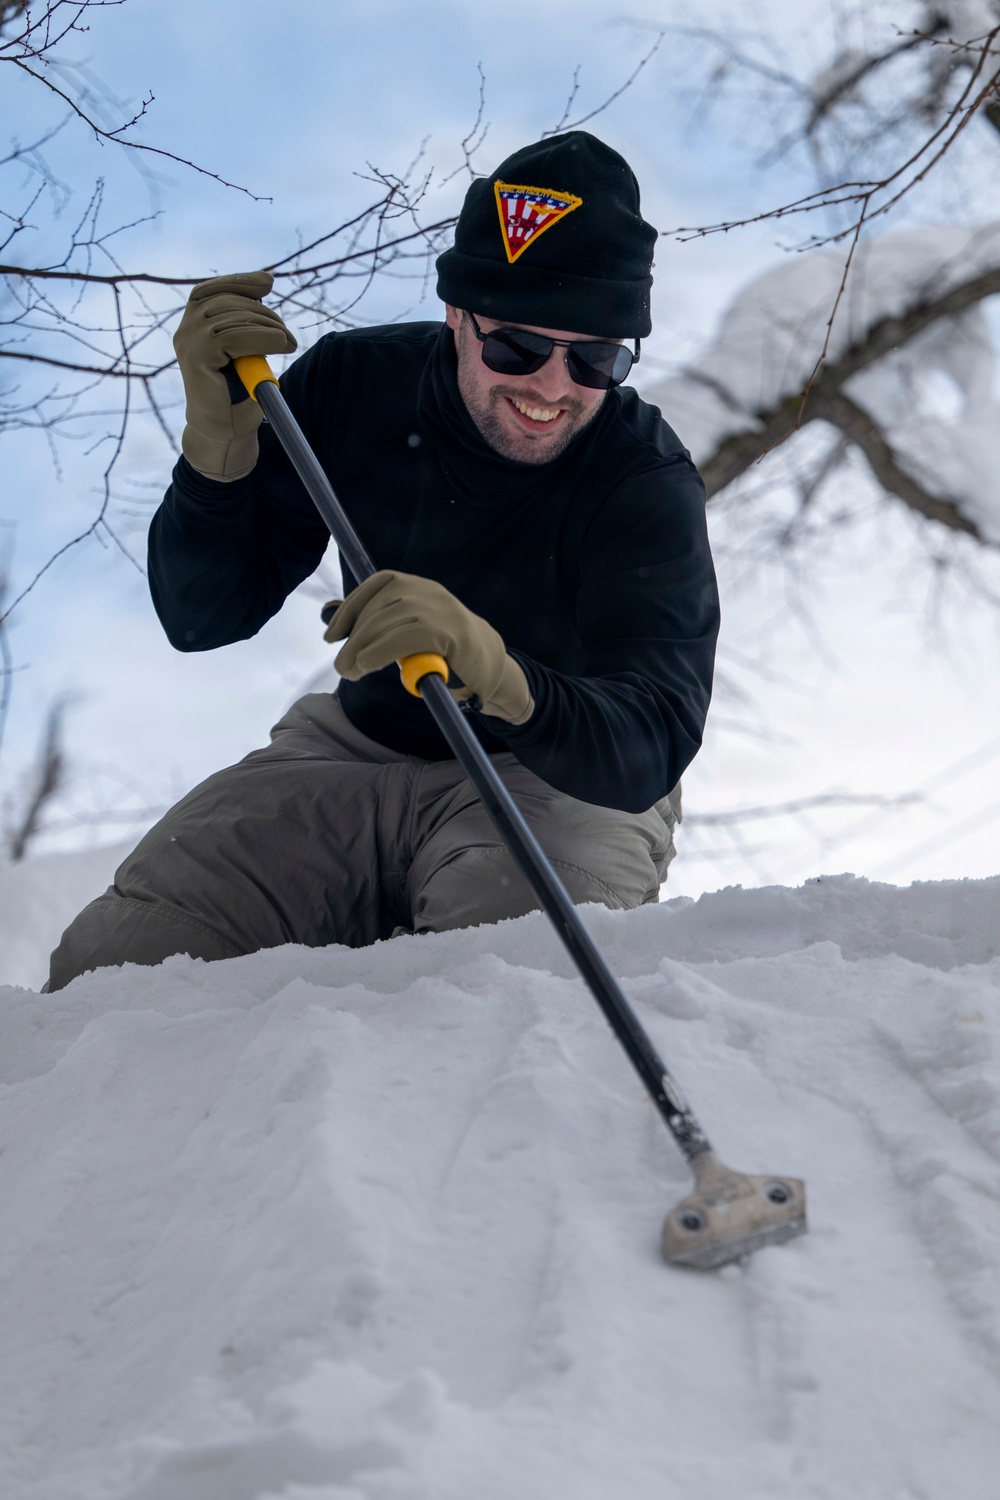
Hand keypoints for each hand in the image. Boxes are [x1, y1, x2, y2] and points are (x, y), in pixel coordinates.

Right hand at [173, 271, 296, 480]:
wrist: (225, 433)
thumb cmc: (236, 396)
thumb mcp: (244, 349)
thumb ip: (247, 322)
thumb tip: (266, 284)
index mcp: (192, 326)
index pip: (211, 291)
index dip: (239, 282)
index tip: (268, 283)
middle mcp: (185, 330)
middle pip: (226, 302)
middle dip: (263, 312)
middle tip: (288, 334)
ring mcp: (188, 342)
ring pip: (233, 318)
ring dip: (268, 327)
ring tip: (289, 342)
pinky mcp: (197, 356)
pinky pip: (233, 335)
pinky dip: (263, 337)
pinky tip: (281, 345)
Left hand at [324, 570, 534, 724]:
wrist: (492, 670)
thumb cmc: (445, 653)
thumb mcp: (406, 632)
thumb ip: (376, 623)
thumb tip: (329, 613)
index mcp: (420, 586)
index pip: (379, 584)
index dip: (350, 608)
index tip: (331, 636)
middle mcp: (430, 591)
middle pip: (380, 606)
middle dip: (353, 637)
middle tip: (341, 667)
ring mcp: (441, 610)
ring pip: (389, 620)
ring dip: (362, 647)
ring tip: (351, 671)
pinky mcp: (449, 633)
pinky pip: (406, 637)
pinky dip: (380, 651)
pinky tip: (367, 665)